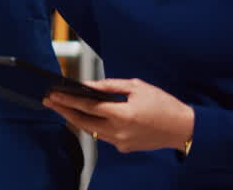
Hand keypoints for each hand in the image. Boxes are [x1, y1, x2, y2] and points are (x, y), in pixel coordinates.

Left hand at [44, 78, 194, 154]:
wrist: (182, 128)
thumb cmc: (162, 104)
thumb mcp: (137, 87)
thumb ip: (110, 86)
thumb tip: (88, 85)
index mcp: (123, 115)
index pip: (87, 108)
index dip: (68, 101)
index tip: (53, 94)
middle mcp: (119, 132)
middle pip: (83, 123)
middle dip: (64, 111)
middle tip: (50, 101)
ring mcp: (120, 142)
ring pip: (91, 131)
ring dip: (76, 119)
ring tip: (63, 107)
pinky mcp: (124, 148)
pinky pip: (103, 136)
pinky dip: (93, 125)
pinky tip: (85, 116)